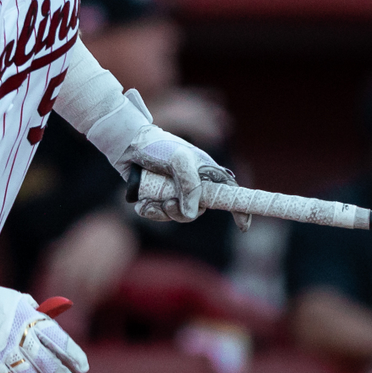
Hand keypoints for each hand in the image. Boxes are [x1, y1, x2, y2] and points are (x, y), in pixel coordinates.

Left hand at [117, 126, 234, 224]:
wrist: (128, 146)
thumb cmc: (157, 146)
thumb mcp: (178, 161)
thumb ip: (190, 186)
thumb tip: (192, 214)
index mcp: (206, 173)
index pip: (229, 193)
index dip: (239, 210)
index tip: (243, 227)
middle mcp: (194, 185)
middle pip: (198, 211)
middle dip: (181, 212)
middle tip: (167, 203)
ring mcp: (176, 192)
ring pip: (178, 216)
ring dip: (163, 212)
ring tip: (150, 202)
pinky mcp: (160, 198)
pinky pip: (161, 216)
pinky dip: (151, 212)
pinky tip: (142, 204)